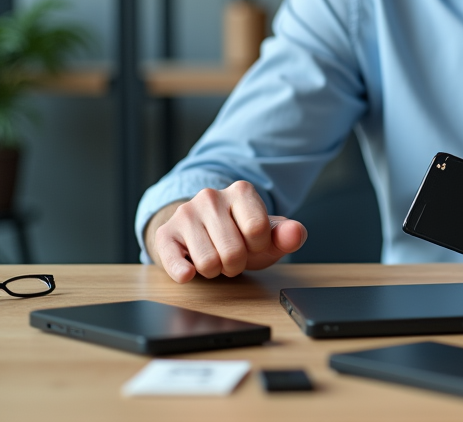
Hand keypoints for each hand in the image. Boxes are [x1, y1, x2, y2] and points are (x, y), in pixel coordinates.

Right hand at [149, 181, 306, 282]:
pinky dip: (183, 272)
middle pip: (233, 251)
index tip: (253, 242)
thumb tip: (297, 232)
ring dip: (215, 271)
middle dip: (236, 264)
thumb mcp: (268, 237)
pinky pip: (174, 261)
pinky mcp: (166, 233)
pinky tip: (189, 272)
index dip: (258, 246)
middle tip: (232, 256)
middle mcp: (211, 196)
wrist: (203, 234)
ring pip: (208, 263)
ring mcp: (186, 213)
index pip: (258, 229)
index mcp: (241, 191)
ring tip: (214, 257)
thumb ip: (287, 235)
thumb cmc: (241, 237)